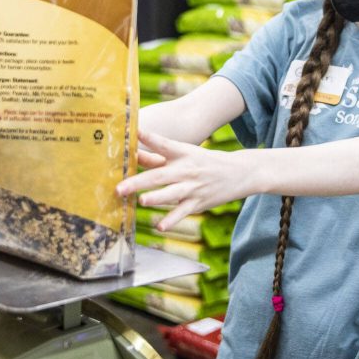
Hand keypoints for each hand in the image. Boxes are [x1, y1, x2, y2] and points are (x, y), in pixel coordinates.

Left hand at [116, 129, 253, 231]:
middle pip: (160, 175)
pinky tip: (160, 227)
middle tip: (120, 188)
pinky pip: (183, 212)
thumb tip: (135, 154)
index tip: (134, 132)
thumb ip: (160, 155)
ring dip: (157, 198)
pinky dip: (172, 220)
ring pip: (172, 194)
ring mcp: (193, 187)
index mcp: (183, 153)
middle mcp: (187, 169)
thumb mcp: (186, 153)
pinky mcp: (198, 202)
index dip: (149, 138)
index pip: (164, 144)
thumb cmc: (205, 162)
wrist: (238, 172)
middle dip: (138, 182)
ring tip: (142, 201)